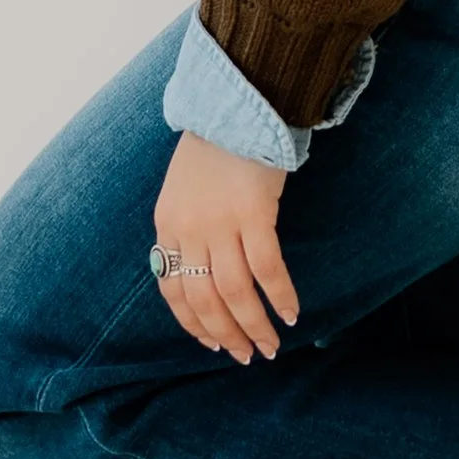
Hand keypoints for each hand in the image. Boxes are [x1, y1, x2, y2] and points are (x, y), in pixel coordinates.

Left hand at [152, 131, 299, 364]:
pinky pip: (267, 269)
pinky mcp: (253, 214)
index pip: (172, 290)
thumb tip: (205, 270)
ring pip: (234, 292)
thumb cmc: (215, 147)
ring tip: (270, 345)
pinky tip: (291, 313)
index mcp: (167, 226)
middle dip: (226, 334)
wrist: (237, 103)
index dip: (193, 323)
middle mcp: (188, 230)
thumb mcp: (183, 190)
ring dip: (253, 325)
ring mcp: (220, 223)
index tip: (213, 342)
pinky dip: (280, 296)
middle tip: (247, 356)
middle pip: (204, 300)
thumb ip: (188, 228)